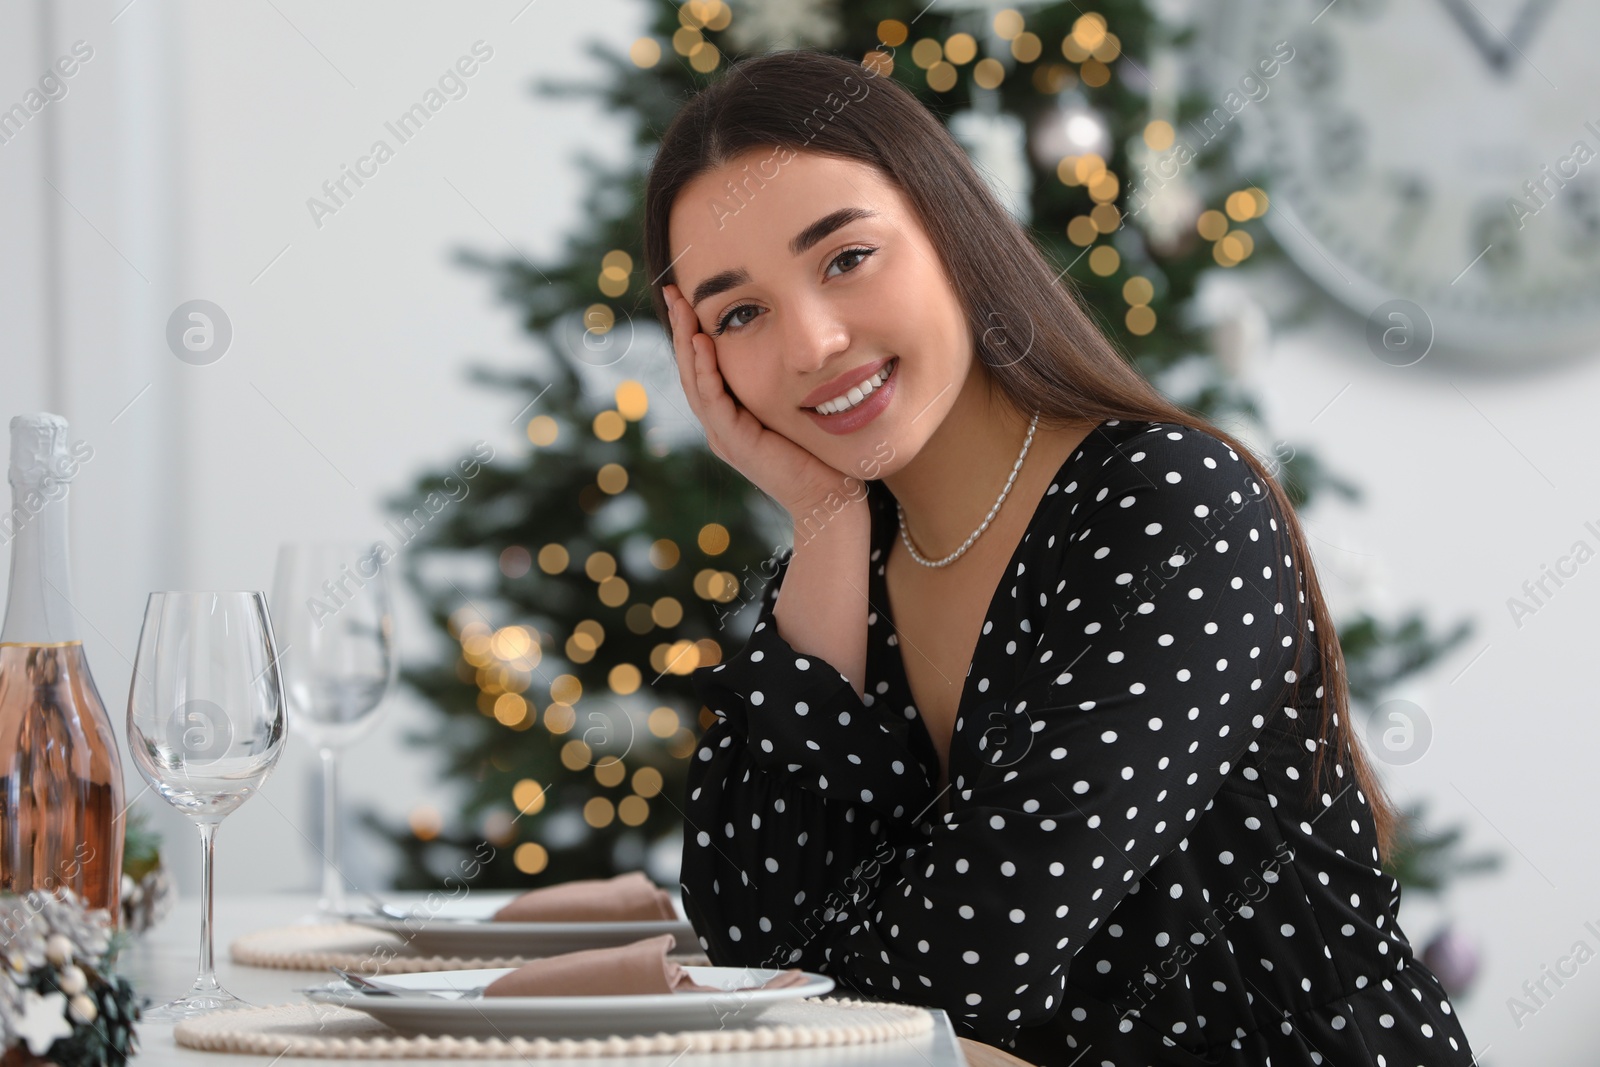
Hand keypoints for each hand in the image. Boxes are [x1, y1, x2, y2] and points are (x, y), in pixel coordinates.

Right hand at [662, 283, 865, 522]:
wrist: (829, 500)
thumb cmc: (821, 455)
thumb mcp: (797, 407)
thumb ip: (785, 381)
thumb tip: (795, 342)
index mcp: (730, 417)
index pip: (703, 367)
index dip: (693, 331)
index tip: (688, 295)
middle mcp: (720, 425)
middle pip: (690, 369)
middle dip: (681, 327)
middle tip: (673, 290)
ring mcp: (724, 436)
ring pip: (694, 381)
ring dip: (686, 342)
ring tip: (681, 307)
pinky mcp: (735, 443)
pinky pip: (714, 401)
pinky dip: (706, 370)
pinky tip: (703, 342)